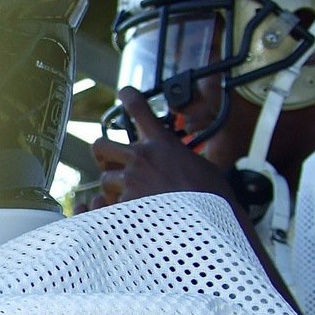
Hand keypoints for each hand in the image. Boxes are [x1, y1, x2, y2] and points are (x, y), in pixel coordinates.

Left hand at [87, 87, 235, 206]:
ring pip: (105, 179)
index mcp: (162, 143)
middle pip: (101, 144)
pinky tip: (129, 219)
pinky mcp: (124, 203)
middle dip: (103, 155)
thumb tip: (180, 165)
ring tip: (129, 199)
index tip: (124, 93)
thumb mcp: (202, 166)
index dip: (129, 97)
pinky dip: (115, 211)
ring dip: (113, 189)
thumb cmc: (212, 197)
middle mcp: (142, 157)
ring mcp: (130, 179)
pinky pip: (107, 205)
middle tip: (110, 164)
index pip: (140, 109)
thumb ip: (180, 159)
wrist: (209, 221)